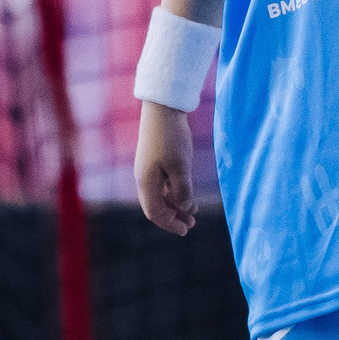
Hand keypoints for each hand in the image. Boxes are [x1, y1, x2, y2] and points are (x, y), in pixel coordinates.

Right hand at [134, 101, 197, 234]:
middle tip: (192, 224)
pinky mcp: (155, 161)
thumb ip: (182, 190)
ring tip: (194, 210)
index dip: (170, 224)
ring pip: (160, 196)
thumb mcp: (180, 166)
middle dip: (173, 217)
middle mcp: (144, 179)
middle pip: (156, 207)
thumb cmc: (171, 137)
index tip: (186, 230)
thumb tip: (185, 207)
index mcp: (146, 182)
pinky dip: (174, 193)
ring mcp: (148, 170)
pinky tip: (187, 193)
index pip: (155, 213)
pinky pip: (162, 185)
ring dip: (175, 205)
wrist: (162, 108)